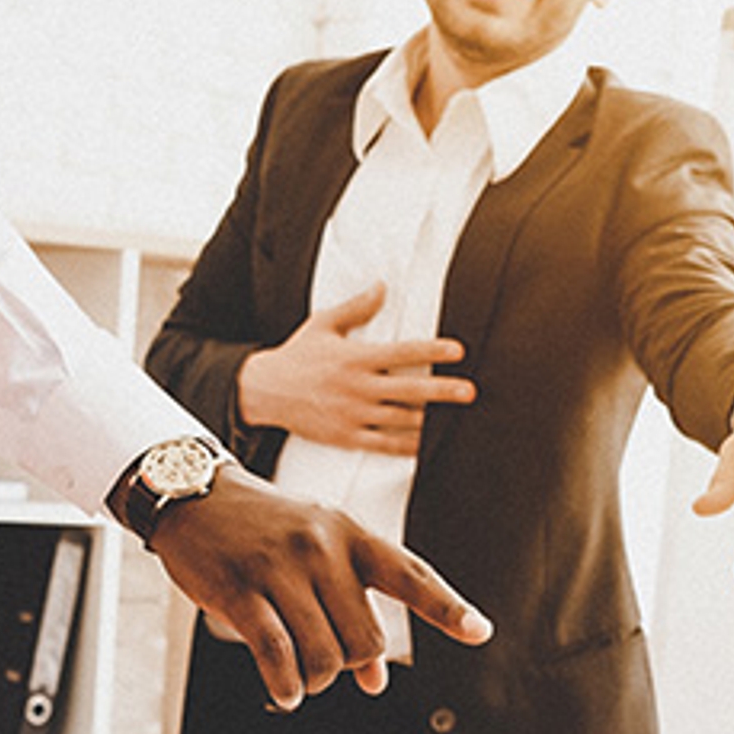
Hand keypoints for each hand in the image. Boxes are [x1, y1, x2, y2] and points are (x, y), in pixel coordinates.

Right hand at [146, 463, 488, 708]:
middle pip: (365, 639)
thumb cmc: (266, 530)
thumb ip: (354, 611)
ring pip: (324, 654)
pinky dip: (288, 686)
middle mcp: (322, 548)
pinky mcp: (241, 591)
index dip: (447, 608)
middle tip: (329, 665)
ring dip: (316, 680)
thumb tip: (377, 681)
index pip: (411, 575)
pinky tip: (286, 693)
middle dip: (351, 666)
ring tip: (301, 678)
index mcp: (351, 535)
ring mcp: (281, 568)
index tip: (480, 632)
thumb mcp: (318, 555)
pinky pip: (278, 655)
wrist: (197, 498)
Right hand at [234, 282, 472, 453]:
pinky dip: (407, 447)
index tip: (458, 350)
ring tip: (455, 420)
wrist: (264, 392)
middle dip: (442, 391)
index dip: (432, 351)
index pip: (402, 353)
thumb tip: (382, 286)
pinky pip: (384, 445)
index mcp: (355, 358)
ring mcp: (352, 416)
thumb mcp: (323, 324)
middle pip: (408, 390)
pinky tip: (427, 444)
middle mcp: (357, 388)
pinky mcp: (346, 437)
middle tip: (469, 391)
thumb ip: (356, 308)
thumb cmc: (298, 356)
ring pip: (400, 421)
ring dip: (430, 420)